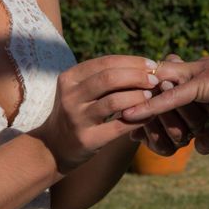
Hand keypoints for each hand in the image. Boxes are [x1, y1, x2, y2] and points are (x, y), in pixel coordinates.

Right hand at [31, 55, 157, 172]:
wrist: (53, 147)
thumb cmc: (77, 112)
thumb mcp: (80, 90)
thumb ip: (104, 77)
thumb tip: (143, 65)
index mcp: (69, 78)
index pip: (106, 62)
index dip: (132, 61)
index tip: (151, 64)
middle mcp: (70, 96)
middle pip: (109, 78)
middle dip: (137, 76)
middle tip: (155, 80)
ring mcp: (77, 118)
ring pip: (114, 102)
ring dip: (138, 97)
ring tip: (151, 96)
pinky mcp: (87, 139)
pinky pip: (119, 126)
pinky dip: (138, 119)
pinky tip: (150, 115)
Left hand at [123, 56, 208, 153]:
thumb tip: (201, 149)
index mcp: (206, 77)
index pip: (172, 86)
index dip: (154, 98)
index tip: (135, 114)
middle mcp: (199, 70)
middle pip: (160, 83)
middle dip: (139, 98)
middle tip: (118, 116)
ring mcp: (201, 74)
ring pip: (161, 89)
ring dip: (139, 103)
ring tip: (114, 117)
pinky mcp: (205, 83)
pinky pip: (171, 97)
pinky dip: (150, 107)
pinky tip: (130, 115)